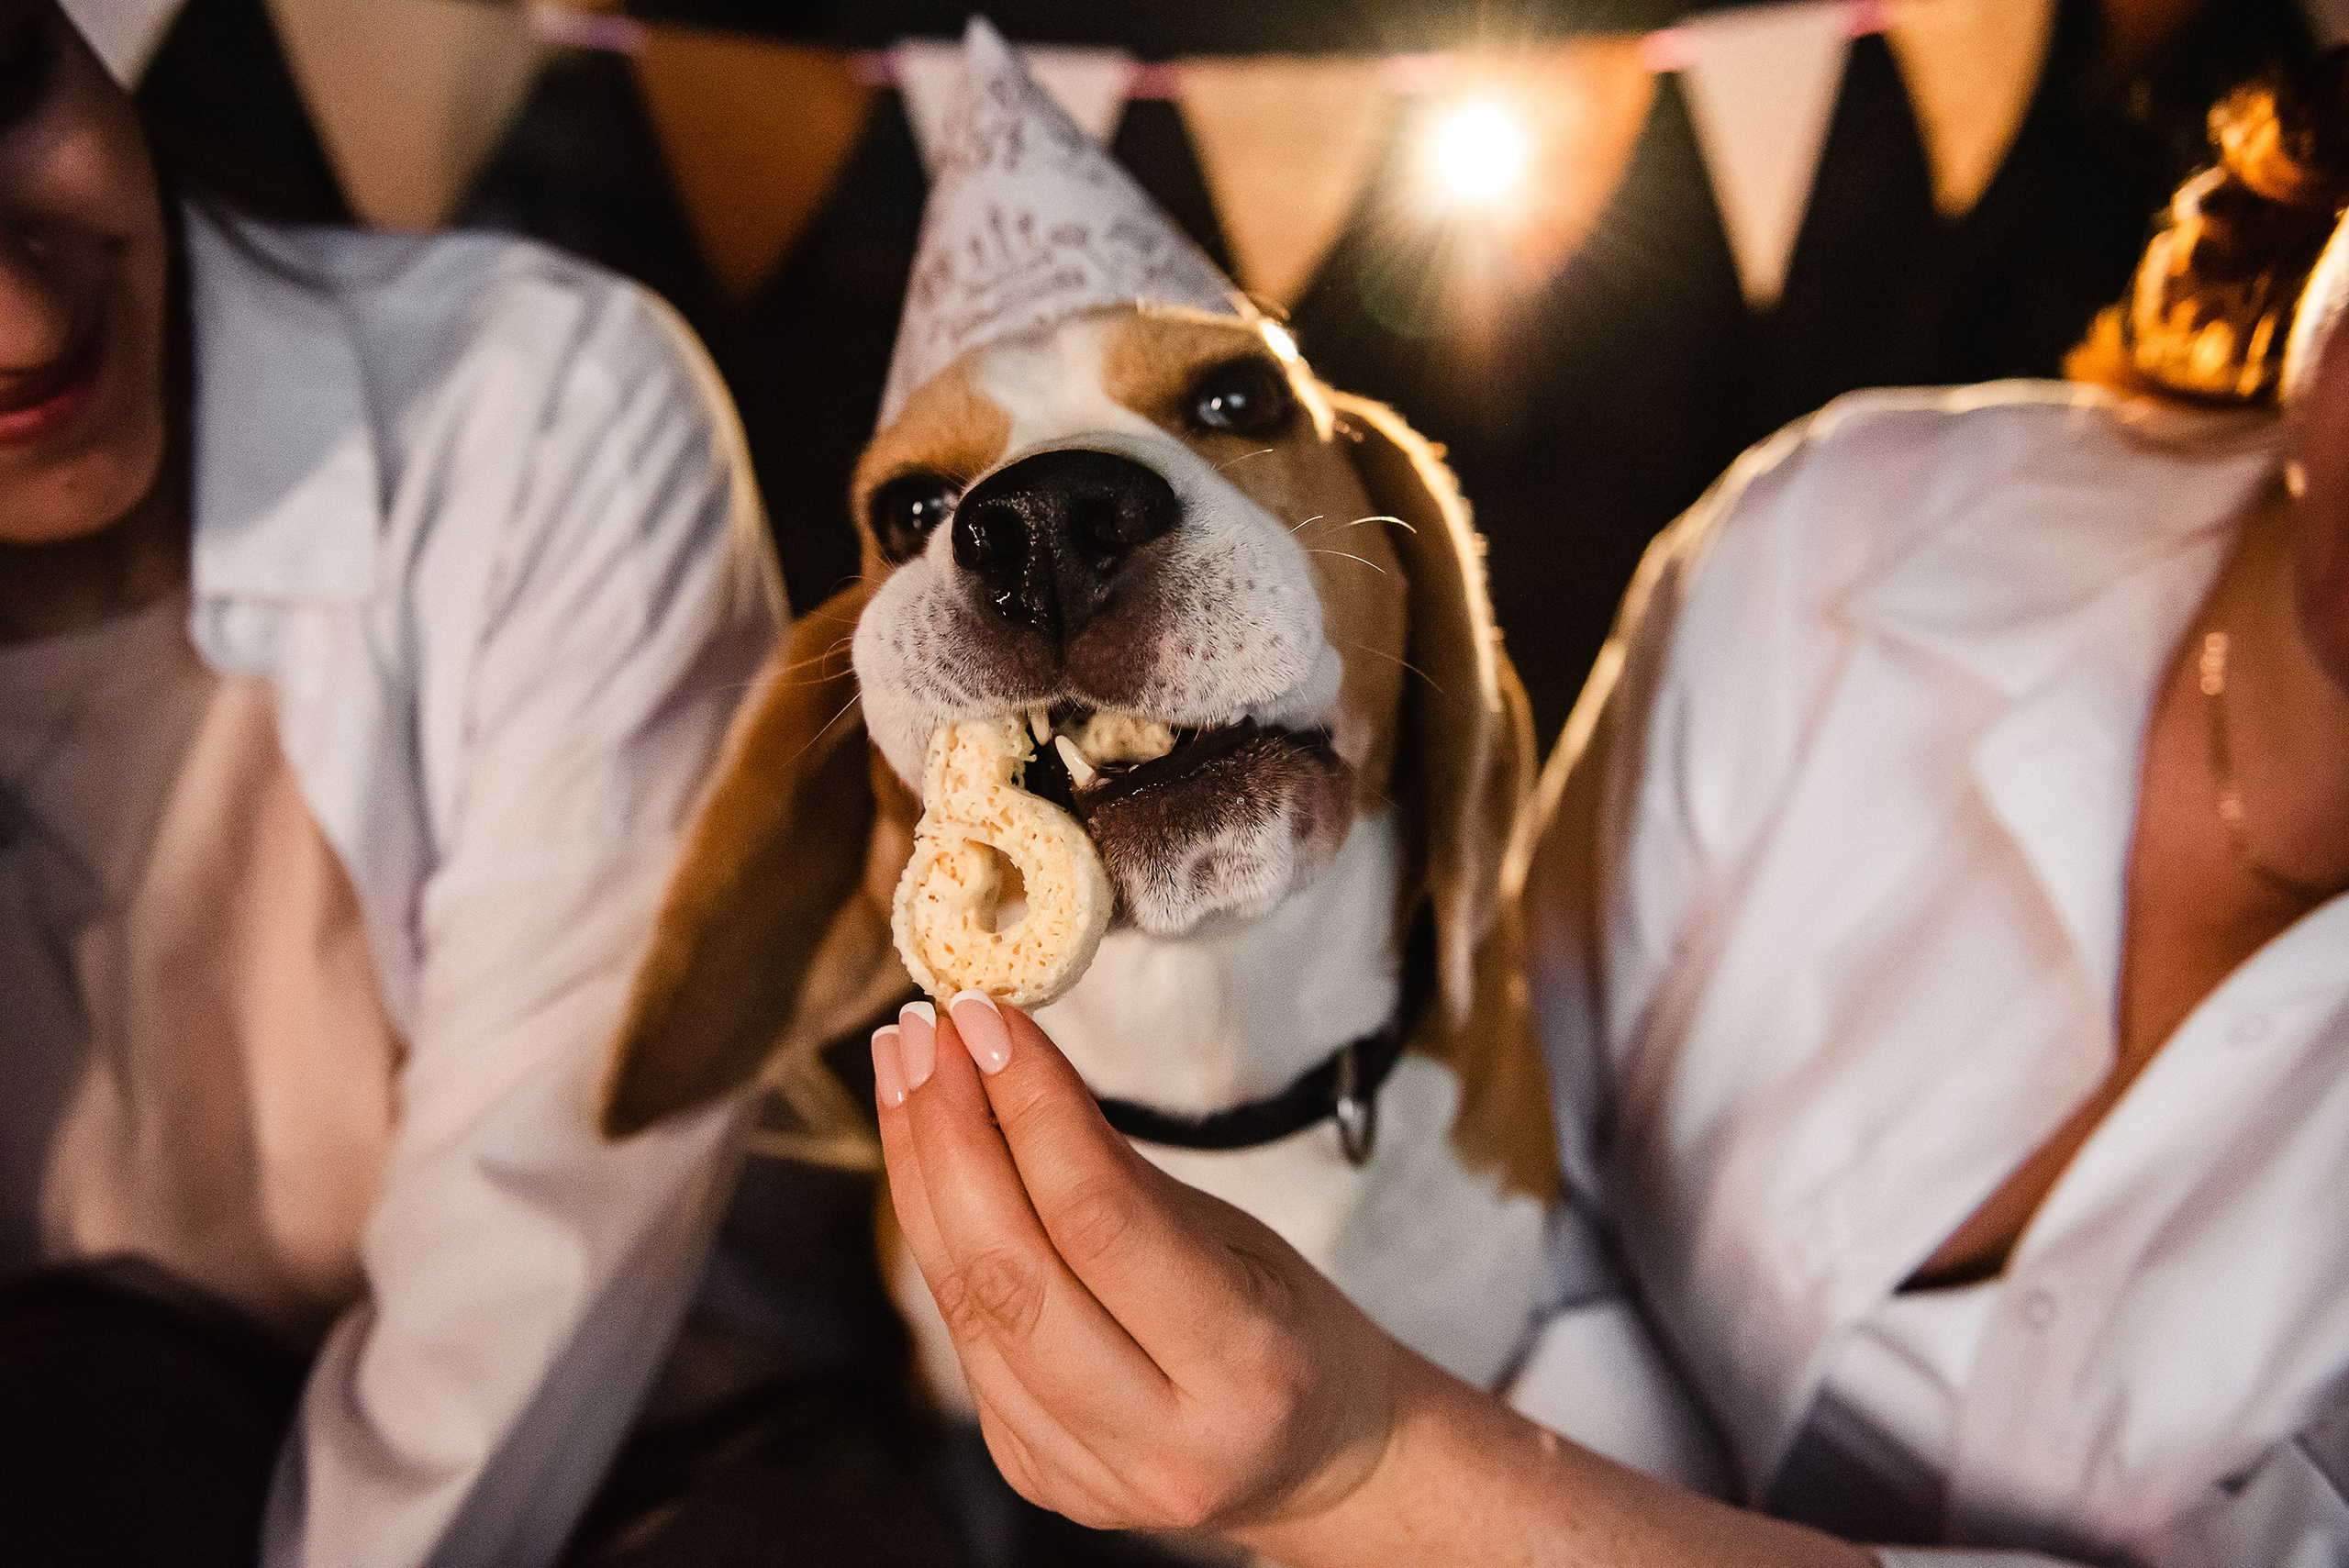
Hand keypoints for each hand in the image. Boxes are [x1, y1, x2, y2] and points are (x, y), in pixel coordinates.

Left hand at [871, 994, 1404, 1539]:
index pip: (1100, 1219)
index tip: (990, 1018)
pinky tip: (923, 1155)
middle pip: (1009, 1269)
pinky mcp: (1030, 1470)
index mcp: (1244, 1368)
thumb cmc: (1287, 1323)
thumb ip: (1117, 1171)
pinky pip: (963, 1333)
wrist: (1315, 1461)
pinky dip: (934, 1233)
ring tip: (903, 1067)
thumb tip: (1005, 1062)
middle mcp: (1159, 1442)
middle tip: (925, 1029)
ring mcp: (1083, 1472)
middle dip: (948, 1133)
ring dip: (919, 1172)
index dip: (1031, 1107)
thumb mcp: (1240, 1235)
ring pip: (964, 1302)